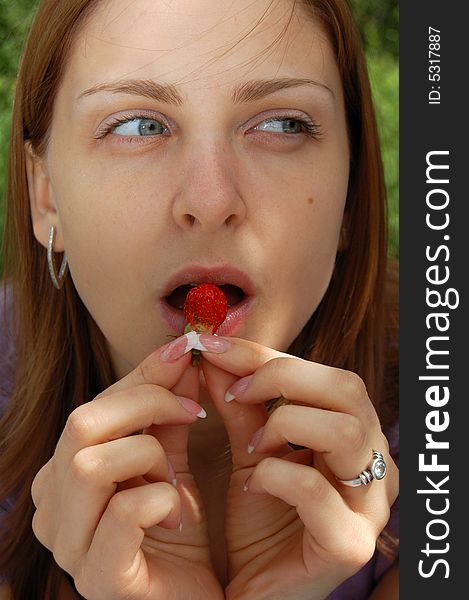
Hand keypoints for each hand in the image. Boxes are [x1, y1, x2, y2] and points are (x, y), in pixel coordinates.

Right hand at [31, 333, 223, 599]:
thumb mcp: (170, 462)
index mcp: (63, 475)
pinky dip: (159, 498)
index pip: (93, 406)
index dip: (141, 376)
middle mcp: (53, 508)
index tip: (184, 352)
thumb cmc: (177, 533)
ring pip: (89, 464)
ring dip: (149, 456)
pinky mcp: (100, 579)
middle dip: (145, 404)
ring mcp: (70, 547)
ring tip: (175, 477)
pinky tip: (178, 513)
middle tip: (191, 411)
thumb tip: (180, 356)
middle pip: (81, 425)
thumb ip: (167, 415)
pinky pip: (122, 513)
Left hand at [202, 336, 398, 599]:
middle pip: (348, 389)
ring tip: (253, 445)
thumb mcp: (250, 450)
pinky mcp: (349, 545)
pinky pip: (317, 490)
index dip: (268, 354)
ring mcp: (369, 507)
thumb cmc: (261, 518)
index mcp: (358, 436)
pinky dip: (276, 475)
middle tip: (234, 393)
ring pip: (347, 432)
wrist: (256, 590)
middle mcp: (376, 465)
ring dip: (285, 425)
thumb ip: (240, 404)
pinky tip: (254, 486)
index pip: (327, 374)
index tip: (213, 347)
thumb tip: (214, 355)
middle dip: (281, 378)